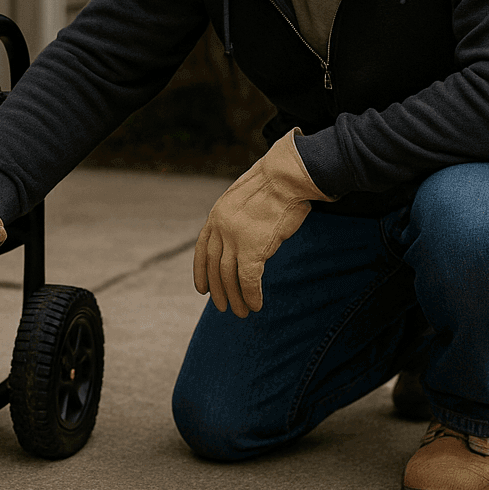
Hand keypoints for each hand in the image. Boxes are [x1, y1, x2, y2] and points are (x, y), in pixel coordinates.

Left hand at [194, 129, 332, 316]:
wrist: (287, 176)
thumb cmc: (276, 184)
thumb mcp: (246, 198)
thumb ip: (239, 217)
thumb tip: (244, 234)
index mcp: (217, 215)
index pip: (202, 249)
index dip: (201, 271)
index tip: (202, 290)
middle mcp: (221, 227)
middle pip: (215, 267)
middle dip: (218, 290)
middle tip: (223, 307)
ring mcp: (235, 238)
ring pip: (229, 277)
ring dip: (235, 298)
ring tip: (241, 313)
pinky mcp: (253, 249)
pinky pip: (249, 280)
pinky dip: (251, 295)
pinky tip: (256, 306)